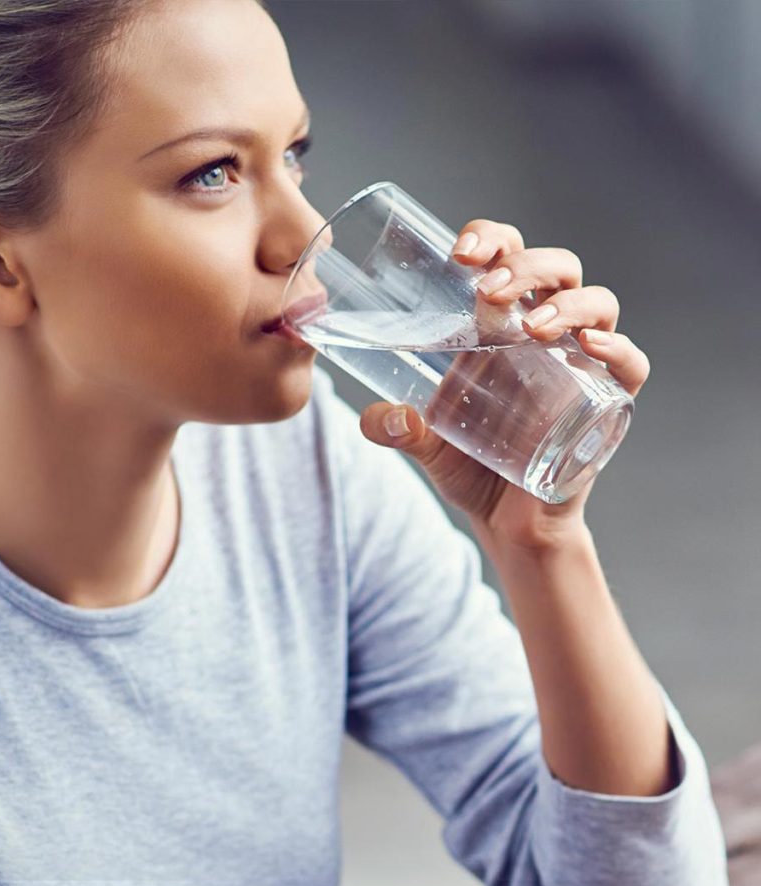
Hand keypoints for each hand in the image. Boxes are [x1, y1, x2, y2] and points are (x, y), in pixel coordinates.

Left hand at [358, 218, 650, 548]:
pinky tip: (589, 346)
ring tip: (532, 327)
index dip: (490, 239)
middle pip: (556, 268)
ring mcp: (579, 364)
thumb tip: (378, 418)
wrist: (507, 523)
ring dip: (567, 303)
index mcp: (499, 327)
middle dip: (526, 265)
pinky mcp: (606, 403)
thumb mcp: (424, 444)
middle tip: (488, 291)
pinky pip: (630, 365)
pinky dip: (618, 349)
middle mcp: (545, 335)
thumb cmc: (470, 467)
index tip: (459, 253)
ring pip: (598, 302)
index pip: (506, 257)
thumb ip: (395, 428)